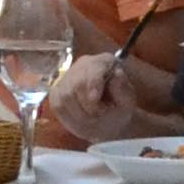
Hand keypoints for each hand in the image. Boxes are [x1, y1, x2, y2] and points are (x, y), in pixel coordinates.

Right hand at [48, 47, 181, 143]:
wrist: (108, 122)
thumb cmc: (119, 108)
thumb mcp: (128, 101)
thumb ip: (123, 89)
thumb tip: (117, 75)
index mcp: (104, 61)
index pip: (94, 69)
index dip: (93, 84)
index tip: (95, 99)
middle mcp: (84, 64)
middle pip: (77, 83)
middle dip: (88, 106)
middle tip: (100, 114)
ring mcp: (67, 77)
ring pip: (65, 96)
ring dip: (80, 114)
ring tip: (93, 117)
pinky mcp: (56, 92)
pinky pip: (58, 105)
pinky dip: (70, 117)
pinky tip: (81, 118)